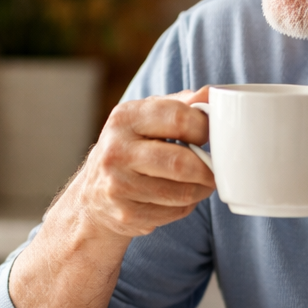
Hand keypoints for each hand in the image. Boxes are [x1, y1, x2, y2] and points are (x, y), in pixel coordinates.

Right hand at [9, 88, 214, 307]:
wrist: (92, 196)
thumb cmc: (131, 148)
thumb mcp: (148, 118)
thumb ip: (182, 104)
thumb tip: (213, 93)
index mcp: (125, 118)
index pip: (179, 118)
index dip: (204, 128)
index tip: (209, 136)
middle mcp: (116, 150)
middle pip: (181, 162)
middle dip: (207, 169)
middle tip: (214, 170)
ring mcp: (117, 185)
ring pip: (182, 192)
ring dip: (200, 190)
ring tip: (199, 184)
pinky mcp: (125, 214)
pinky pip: (173, 212)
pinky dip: (185, 207)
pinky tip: (177, 198)